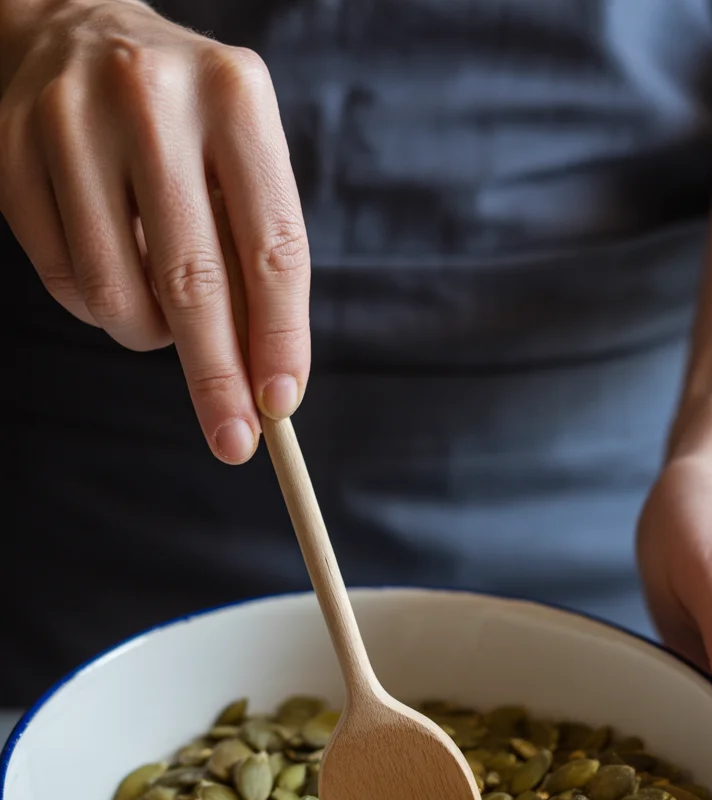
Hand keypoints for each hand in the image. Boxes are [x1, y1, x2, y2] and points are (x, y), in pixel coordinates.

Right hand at [0, 0, 308, 461]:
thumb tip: (264, 384)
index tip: (280, 406)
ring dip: (147, 335)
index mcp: (236, 97)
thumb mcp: (241, 162)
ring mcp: (71, 119)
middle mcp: (153, 99)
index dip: (278, 339)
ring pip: (116, 293)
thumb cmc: (185, 125)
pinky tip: (113, 271)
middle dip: (216, 379)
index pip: (271, 249)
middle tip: (232, 442)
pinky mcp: (11, 148)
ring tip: (162, 310)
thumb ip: (256, 260)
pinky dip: (95, 305)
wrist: (78, 29)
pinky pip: (63, 279)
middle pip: (193, 282)